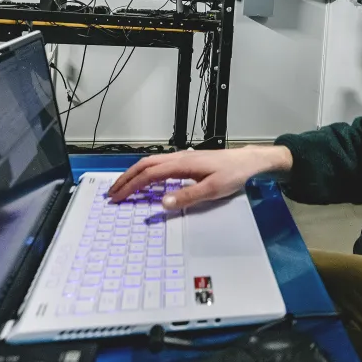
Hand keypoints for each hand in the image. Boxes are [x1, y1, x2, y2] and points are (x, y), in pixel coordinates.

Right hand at [106, 146, 292, 209]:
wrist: (248, 162)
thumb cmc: (233, 174)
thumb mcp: (212, 189)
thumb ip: (187, 196)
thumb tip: (163, 203)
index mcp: (181, 164)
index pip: (148, 175)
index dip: (130, 186)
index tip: (117, 198)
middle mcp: (178, 158)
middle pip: (144, 165)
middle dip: (126, 179)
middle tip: (112, 193)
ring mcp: (182, 158)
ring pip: (150, 163)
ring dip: (134, 174)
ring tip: (123, 187)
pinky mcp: (186, 161)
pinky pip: (159, 165)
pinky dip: (145, 172)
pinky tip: (145, 181)